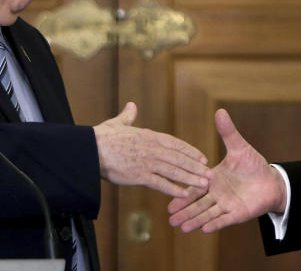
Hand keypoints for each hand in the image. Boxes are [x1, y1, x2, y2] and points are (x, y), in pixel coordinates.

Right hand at [93, 101, 209, 196]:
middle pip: (179, 158)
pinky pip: (160, 183)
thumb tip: (131, 105)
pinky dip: (173, 189)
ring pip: (174, 170)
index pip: (176, 144)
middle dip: (196, 166)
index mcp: (149, 136)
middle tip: (210, 174)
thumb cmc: (102, 137)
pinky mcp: (139, 175)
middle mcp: (152, 148)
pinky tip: (184, 194)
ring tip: (203, 185)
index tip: (202, 157)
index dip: (190, 151)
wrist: (90, 150)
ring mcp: (147, 162)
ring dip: (190, 178)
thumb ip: (128, 116)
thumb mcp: (118, 123)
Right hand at [167, 108, 285, 232]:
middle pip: (198, 204)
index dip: (182, 193)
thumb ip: (228, 132)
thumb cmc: (253, 165)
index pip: (195, 187)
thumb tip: (220, 111)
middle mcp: (217, 194)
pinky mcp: (238, 213)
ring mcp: (227, 205)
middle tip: (170, 219)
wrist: (270, 180)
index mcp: (213, 179)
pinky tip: (204, 229)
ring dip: (195, 220)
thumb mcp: (238, 147)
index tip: (168, 200)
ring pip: (208, 214)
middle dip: (184, 211)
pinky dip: (215, 223)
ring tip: (182, 228)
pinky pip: (225, 219)